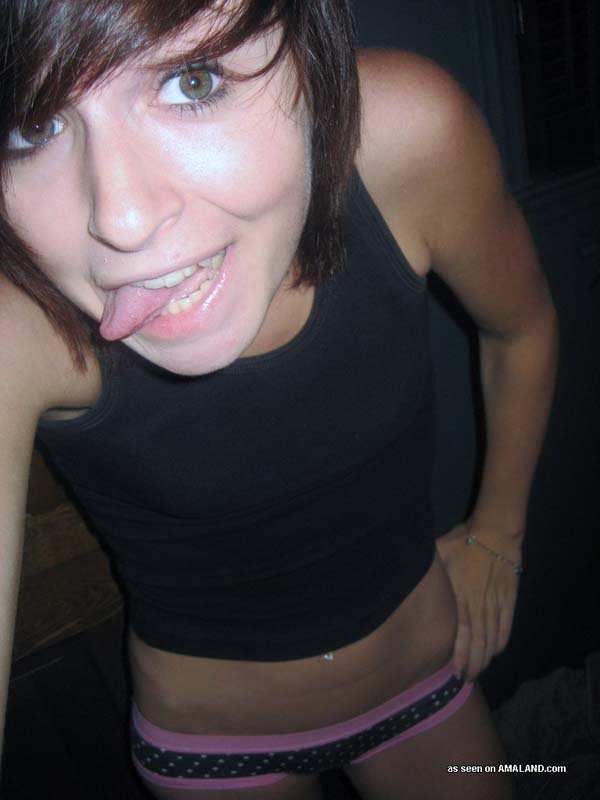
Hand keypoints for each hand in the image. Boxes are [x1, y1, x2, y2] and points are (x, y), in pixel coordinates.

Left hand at [436, 522, 522, 680]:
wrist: (495, 532)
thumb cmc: (463, 541)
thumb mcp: (438, 553)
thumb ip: (428, 572)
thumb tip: (404, 576)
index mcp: (460, 595)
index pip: (461, 632)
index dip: (460, 655)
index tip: (456, 672)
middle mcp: (478, 603)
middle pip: (478, 641)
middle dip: (473, 663)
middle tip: (467, 680)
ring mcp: (495, 602)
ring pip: (492, 636)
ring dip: (486, 656)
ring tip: (479, 671)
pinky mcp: (509, 598)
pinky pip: (506, 624)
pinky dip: (502, 640)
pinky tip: (496, 651)